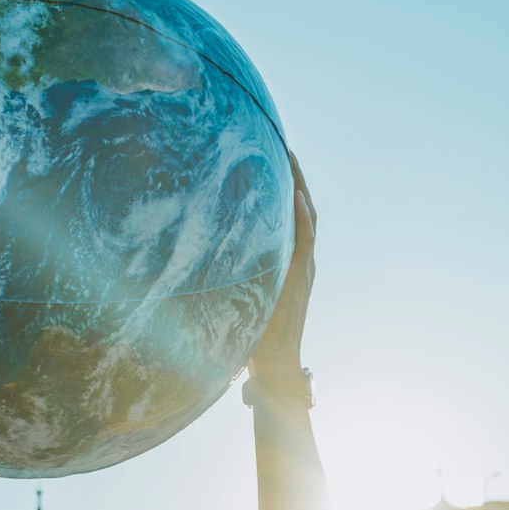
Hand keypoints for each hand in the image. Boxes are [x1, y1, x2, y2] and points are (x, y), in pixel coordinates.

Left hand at [247, 153, 315, 381]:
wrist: (275, 364)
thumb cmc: (253, 336)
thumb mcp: (242, 296)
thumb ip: (232, 276)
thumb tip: (199, 262)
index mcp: (290, 262)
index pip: (292, 216)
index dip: (286, 187)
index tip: (275, 158)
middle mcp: (302, 261)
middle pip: (303, 208)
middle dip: (295, 176)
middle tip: (284, 145)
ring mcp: (304, 269)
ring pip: (308, 218)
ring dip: (301, 187)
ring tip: (292, 158)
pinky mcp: (301, 280)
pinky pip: (305, 243)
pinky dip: (303, 220)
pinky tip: (297, 198)